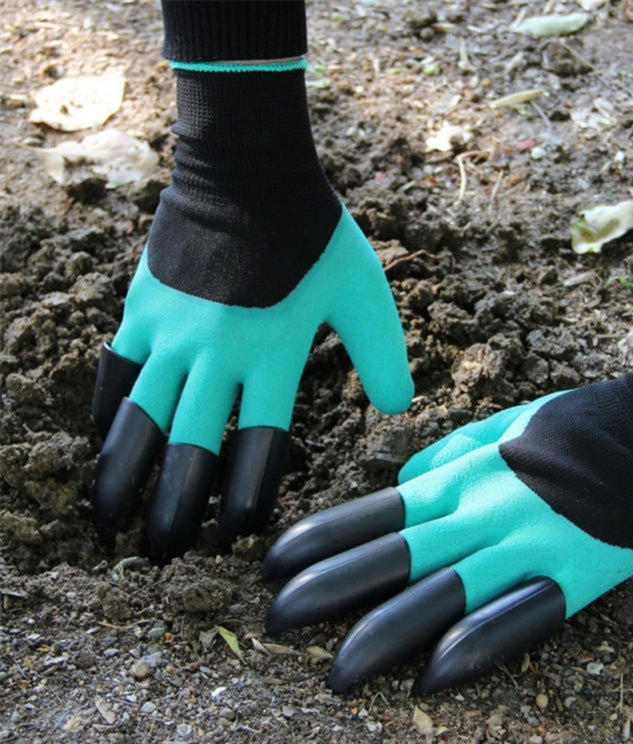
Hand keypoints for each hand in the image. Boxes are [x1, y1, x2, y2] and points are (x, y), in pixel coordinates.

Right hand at [91, 204, 412, 561]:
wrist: (249, 170)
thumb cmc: (313, 231)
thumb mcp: (365, 293)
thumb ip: (383, 353)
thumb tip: (400, 408)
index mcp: (274, 355)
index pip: (259, 445)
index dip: (247, 496)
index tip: (237, 535)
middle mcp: (218, 355)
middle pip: (191, 447)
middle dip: (177, 508)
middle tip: (166, 553)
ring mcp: (172, 333)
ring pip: (141, 419)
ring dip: (124, 475)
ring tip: (109, 520)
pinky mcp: (143, 308)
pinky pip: (116, 370)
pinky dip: (108, 410)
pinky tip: (102, 441)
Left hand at [261, 314, 632, 692]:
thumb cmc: (572, 425)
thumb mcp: (498, 427)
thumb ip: (446, 457)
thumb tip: (403, 482)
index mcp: (459, 477)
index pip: (374, 513)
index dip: (322, 540)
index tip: (274, 566)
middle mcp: (478, 511)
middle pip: (389, 556)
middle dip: (327, 590)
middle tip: (274, 623)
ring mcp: (522, 546)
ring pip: (438, 593)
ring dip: (382, 633)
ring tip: (337, 673)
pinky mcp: (568, 578)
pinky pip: (511, 618)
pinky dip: (471, 647)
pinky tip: (431, 678)